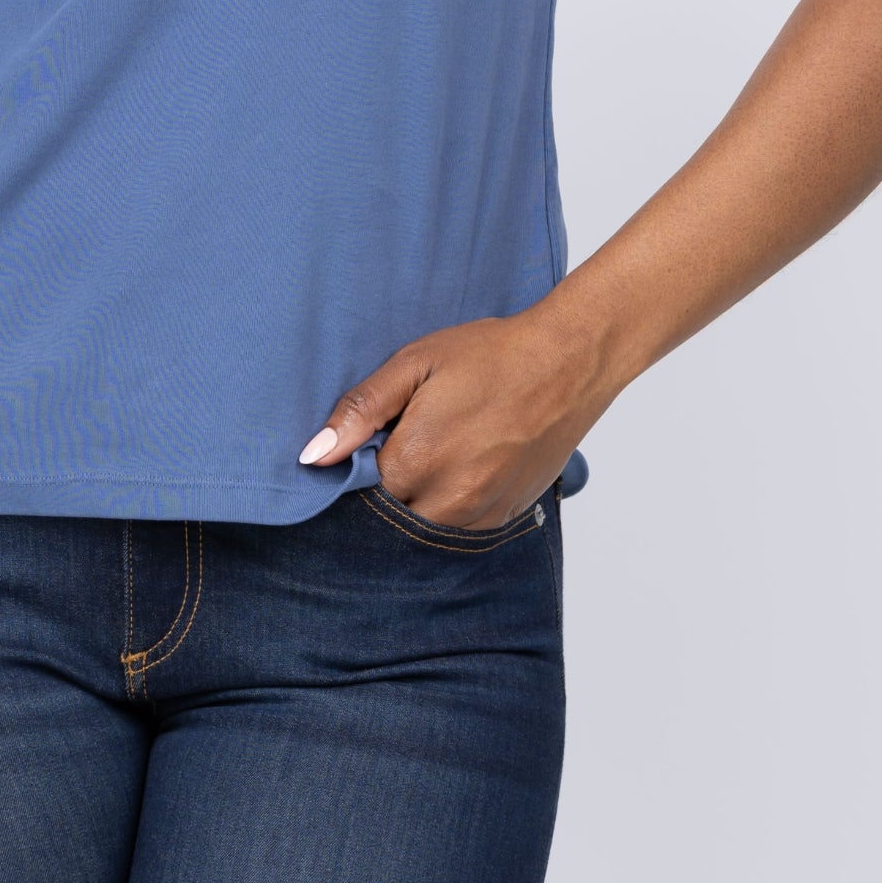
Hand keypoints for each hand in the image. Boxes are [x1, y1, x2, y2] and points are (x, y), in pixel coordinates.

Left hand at [299, 305, 597, 528]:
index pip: (357, 489)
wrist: (567, 363)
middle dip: (386, 487)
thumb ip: (360, 411)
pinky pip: (458, 526)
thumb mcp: (415, 365)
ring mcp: (478, 514)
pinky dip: (450, 504)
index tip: (372, 439)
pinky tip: (463, 463)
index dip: (357, 464)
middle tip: (406, 442)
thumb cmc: (490, 356)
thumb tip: (314, 456)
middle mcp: (446, 500)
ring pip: (423, 524)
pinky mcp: (504, 517)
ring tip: (439, 448)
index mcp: (415, 461)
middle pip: (389, 513)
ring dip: (418, 497)